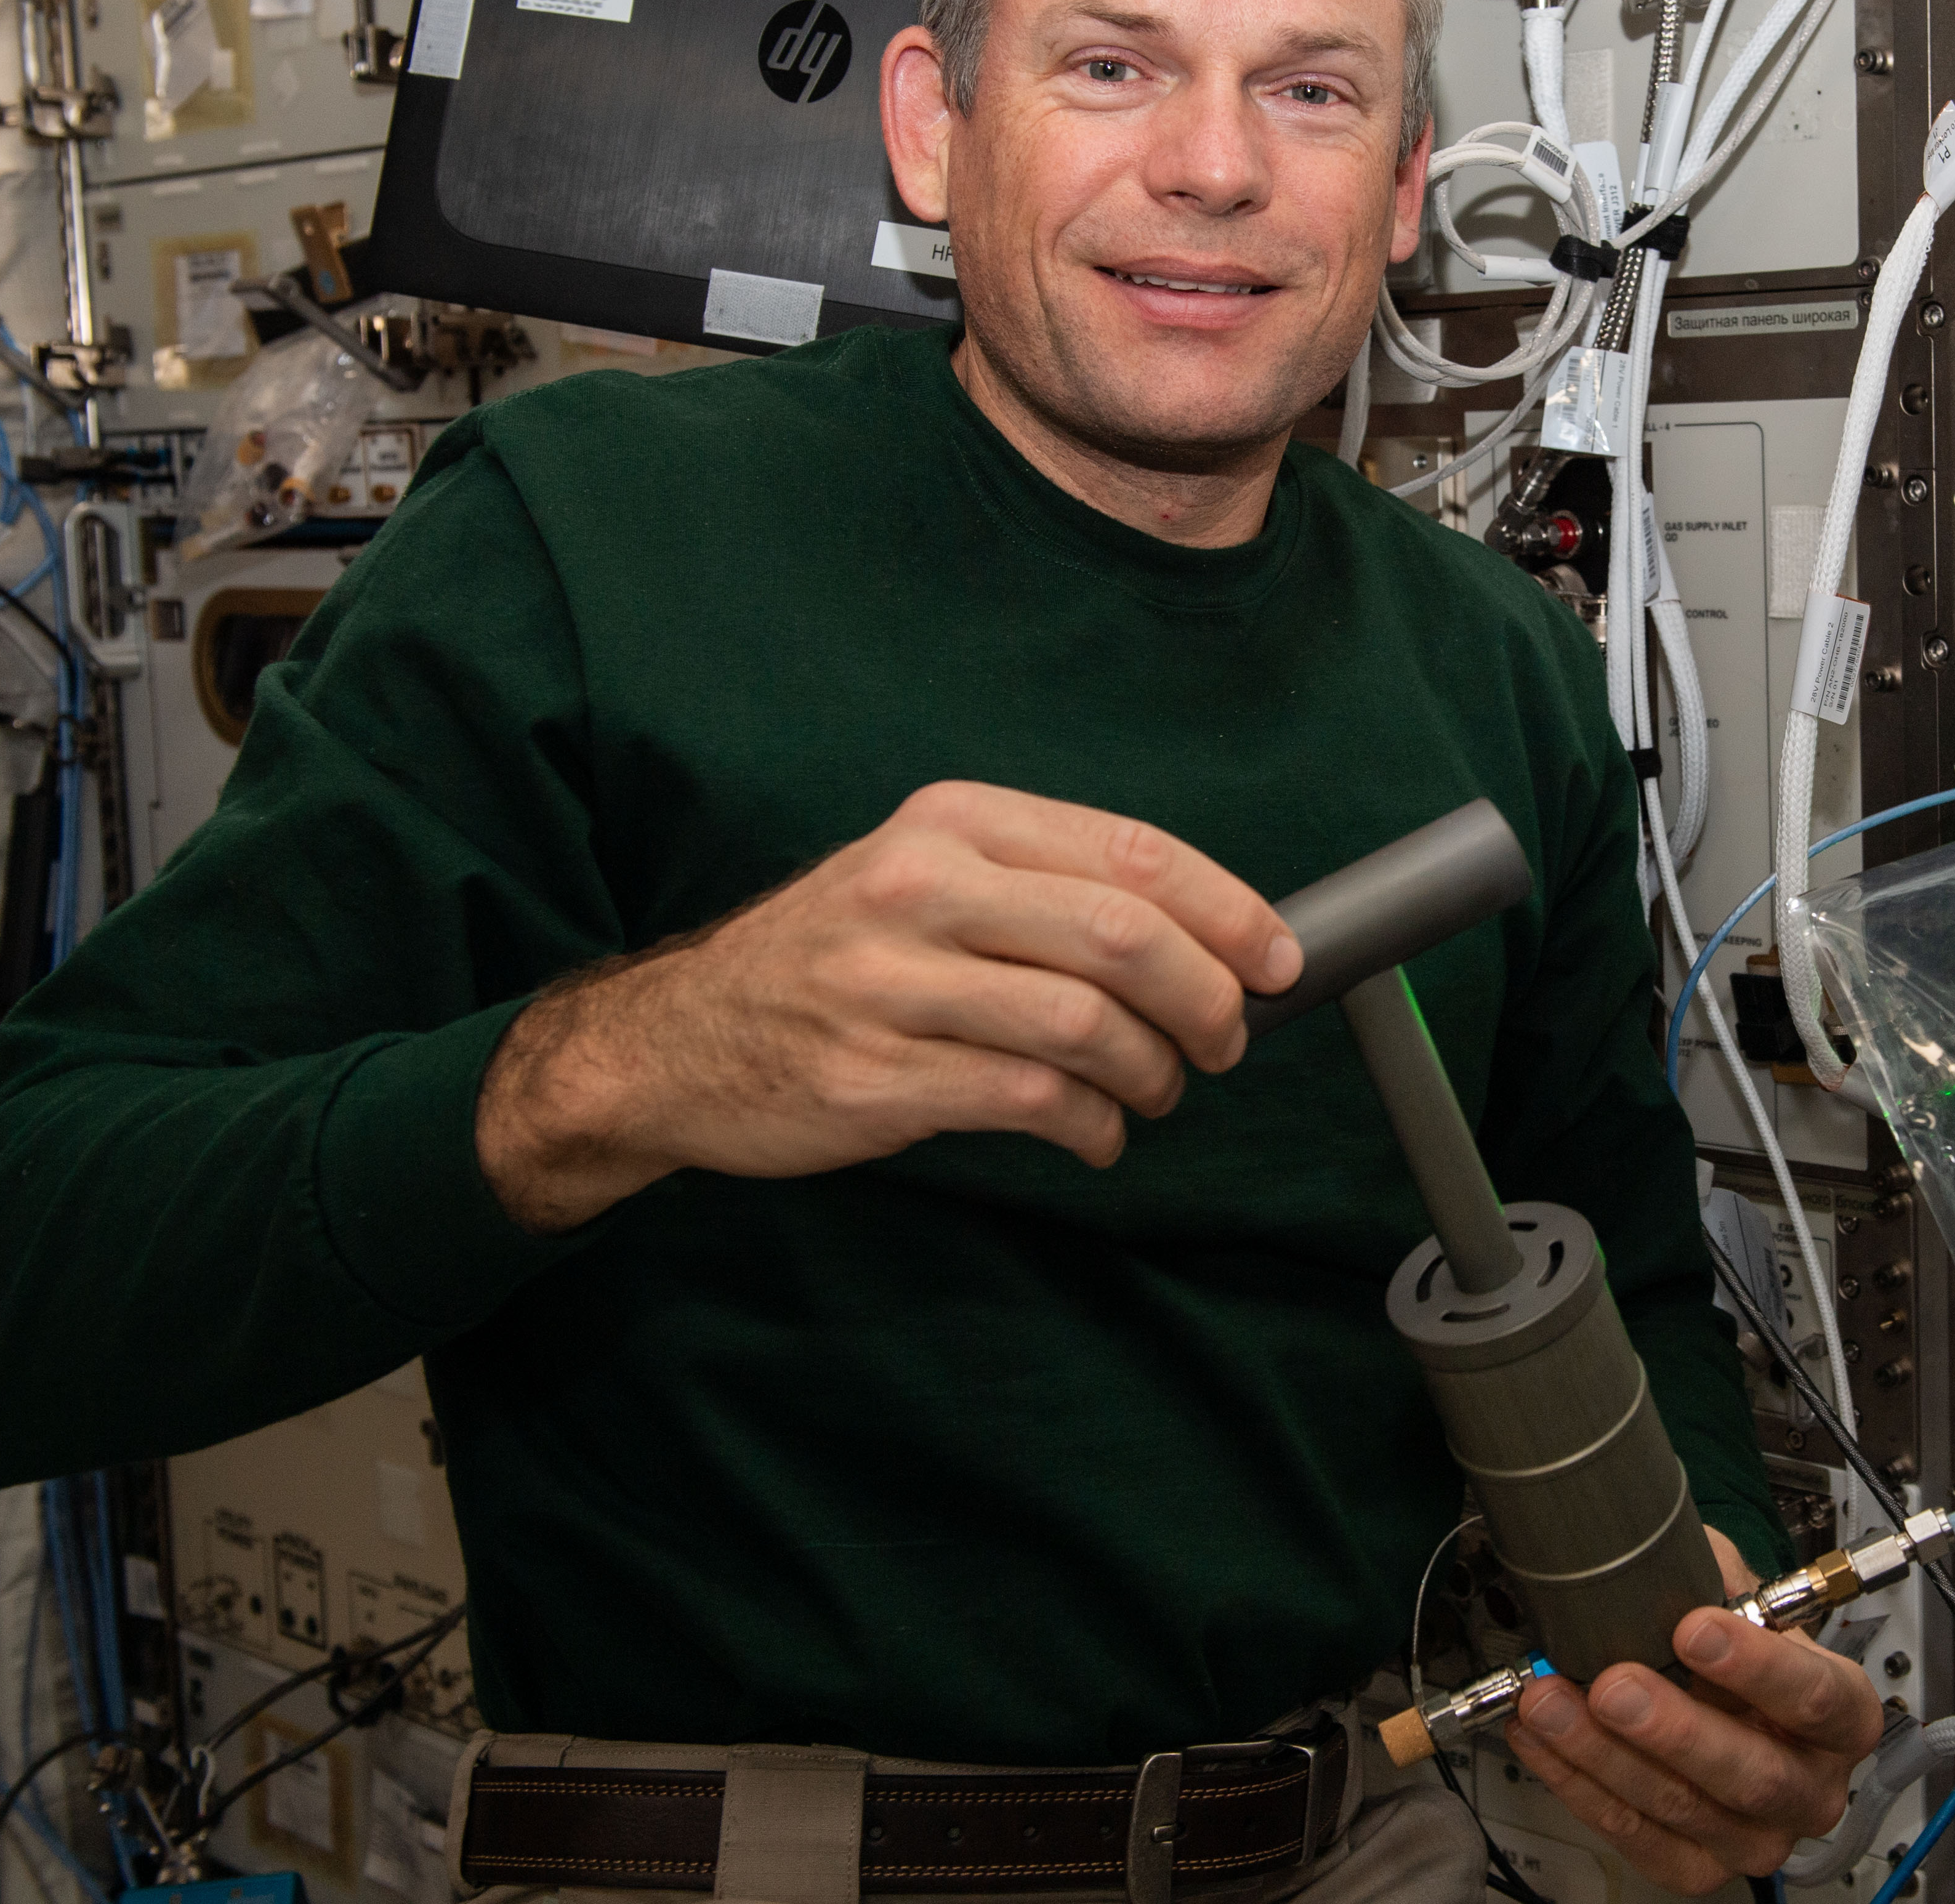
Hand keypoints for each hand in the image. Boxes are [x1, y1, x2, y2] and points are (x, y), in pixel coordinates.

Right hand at [475, 782, 1300, 1230]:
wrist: (675, 1040)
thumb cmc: (835, 959)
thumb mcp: (926, 877)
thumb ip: (1048, 888)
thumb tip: (1208, 936)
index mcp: (953, 822)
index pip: (1131, 853)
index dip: (1228, 911)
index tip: (1279, 960)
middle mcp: (920, 888)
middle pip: (1124, 937)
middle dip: (1208, 999)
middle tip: (1227, 1041)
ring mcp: (891, 984)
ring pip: (1086, 1024)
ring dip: (1154, 1071)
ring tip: (1156, 1090)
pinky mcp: (875, 1077)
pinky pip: (1031, 1099)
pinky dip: (1092, 1125)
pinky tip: (1095, 1132)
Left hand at [1508, 1528, 1884, 1896]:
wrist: (1719, 1686)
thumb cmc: (1735, 1640)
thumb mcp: (1736, 1588)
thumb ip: (1713, 1575)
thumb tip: (1657, 1555)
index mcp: (1841, 1713)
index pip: (1816, 1696)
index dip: (1756, 1666)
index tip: (1693, 1627)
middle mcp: (1811, 1786)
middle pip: (1755, 1773)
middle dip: (1674, 1728)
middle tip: (1613, 1684)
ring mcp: (1756, 1835)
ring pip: (1683, 1808)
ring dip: (1603, 1754)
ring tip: (1550, 1702)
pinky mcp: (1697, 1865)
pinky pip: (1635, 1834)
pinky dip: (1578, 1783)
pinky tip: (1543, 1739)